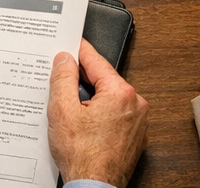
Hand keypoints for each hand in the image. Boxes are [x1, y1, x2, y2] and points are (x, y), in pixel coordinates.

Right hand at [46, 39, 147, 187]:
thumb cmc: (82, 157)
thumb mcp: (62, 110)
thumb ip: (63, 79)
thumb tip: (65, 59)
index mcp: (121, 93)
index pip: (96, 61)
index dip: (79, 51)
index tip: (70, 44)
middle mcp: (135, 104)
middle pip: (103, 80)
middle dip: (82, 80)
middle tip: (61, 82)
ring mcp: (138, 122)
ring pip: (109, 98)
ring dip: (91, 99)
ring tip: (71, 111)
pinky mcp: (135, 136)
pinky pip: (116, 115)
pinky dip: (101, 115)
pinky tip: (84, 125)